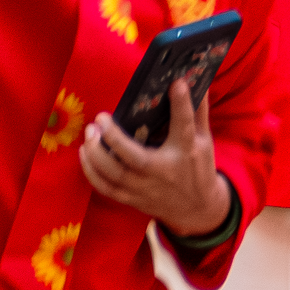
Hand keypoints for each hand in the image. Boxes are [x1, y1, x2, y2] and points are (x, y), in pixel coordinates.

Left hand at [82, 74, 231, 238]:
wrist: (197, 209)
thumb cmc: (199, 168)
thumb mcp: (204, 140)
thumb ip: (198, 111)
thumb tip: (193, 79)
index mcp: (187, 152)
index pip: (184, 125)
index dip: (181, 104)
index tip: (176, 84)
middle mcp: (164, 171)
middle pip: (135, 157)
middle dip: (114, 137)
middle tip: (101, 117)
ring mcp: (145, 188)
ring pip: (114, 174)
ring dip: (96, 154)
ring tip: (89, 133)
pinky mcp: (132, 199)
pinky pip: (106, 188)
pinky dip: (92, 172)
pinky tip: (84, 154)